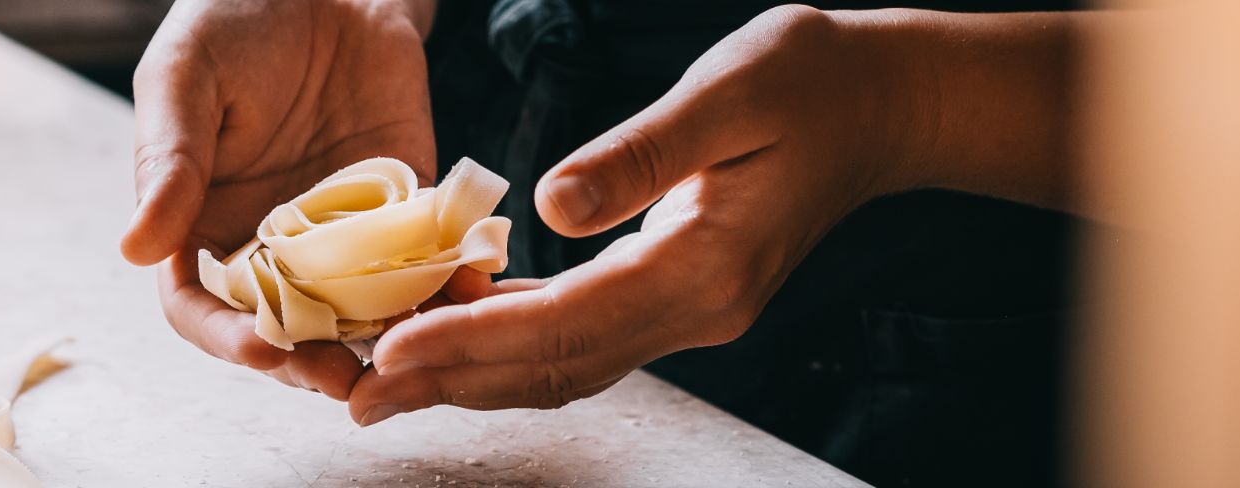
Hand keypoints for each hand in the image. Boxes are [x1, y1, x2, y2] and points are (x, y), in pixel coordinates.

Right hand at [125, 0, 436, 399]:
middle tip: (345, 380)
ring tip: (410, 357)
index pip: (203, 310)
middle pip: (286, 330)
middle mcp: (273, 244)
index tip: (264, 351)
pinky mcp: (407, 205)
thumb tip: (134, 249)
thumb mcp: (184, 78)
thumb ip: (167, 161)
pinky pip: (426, 258)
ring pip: (360, 311)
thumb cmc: (233, 18)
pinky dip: (447, 282)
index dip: (229, 339)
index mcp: (204, 225)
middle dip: (312, 364)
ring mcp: (344, 232)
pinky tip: (467, 290)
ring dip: (384, 341)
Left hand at [346, 6, 942, 424]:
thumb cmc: (809, 80)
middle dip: (453, 381)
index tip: (393, 350)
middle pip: (556, 366)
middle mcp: (699, 310)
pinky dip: (515, 342)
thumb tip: (549, 205)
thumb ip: (641, 152)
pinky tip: (460, 330)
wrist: (881, 105)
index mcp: (706, 266)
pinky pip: (584, 338)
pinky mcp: (681, 296)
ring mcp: (692, 312)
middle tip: (358, 395)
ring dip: (476, 377)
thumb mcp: (728, 92)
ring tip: (388, 382)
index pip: (568, 322)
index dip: (474, 338)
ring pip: (566, 365)